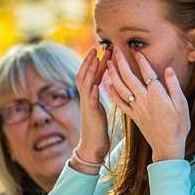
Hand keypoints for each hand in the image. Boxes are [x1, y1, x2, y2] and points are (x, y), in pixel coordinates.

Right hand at [75, 48, 110, 166]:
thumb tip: (109, 84)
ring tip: (95, 58)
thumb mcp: (101, 108)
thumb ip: (101, 96)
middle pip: (85, 75)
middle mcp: (87, 98)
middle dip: (91, 61)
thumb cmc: (99, 128)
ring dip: (91, 70)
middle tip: (99, 48)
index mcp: (91, 96)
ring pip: (86, 84)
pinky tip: (96, 85)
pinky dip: (92, 92)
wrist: (93, 146)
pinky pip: (90, 102)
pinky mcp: (91, 115)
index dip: (96, 62)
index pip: (91, 75)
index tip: (104, 51)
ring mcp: (88, 106)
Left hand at [107, 48, 189, 161]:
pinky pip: (119, 102)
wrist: (168, 146)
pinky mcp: (133, 116)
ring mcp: (136, 108)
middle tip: (115, 50)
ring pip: (120, 88)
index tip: (135, 49)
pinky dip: (112, 93)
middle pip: (128, 77)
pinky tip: (108, 85)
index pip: (147, 72)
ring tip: (108, 63)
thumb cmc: (179, 126)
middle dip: (120, 62)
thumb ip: (174, 86)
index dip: (140, 60)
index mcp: (157, 95)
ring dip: (112, 74)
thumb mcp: (182, 105)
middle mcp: (143, 99)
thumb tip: (168, 70)